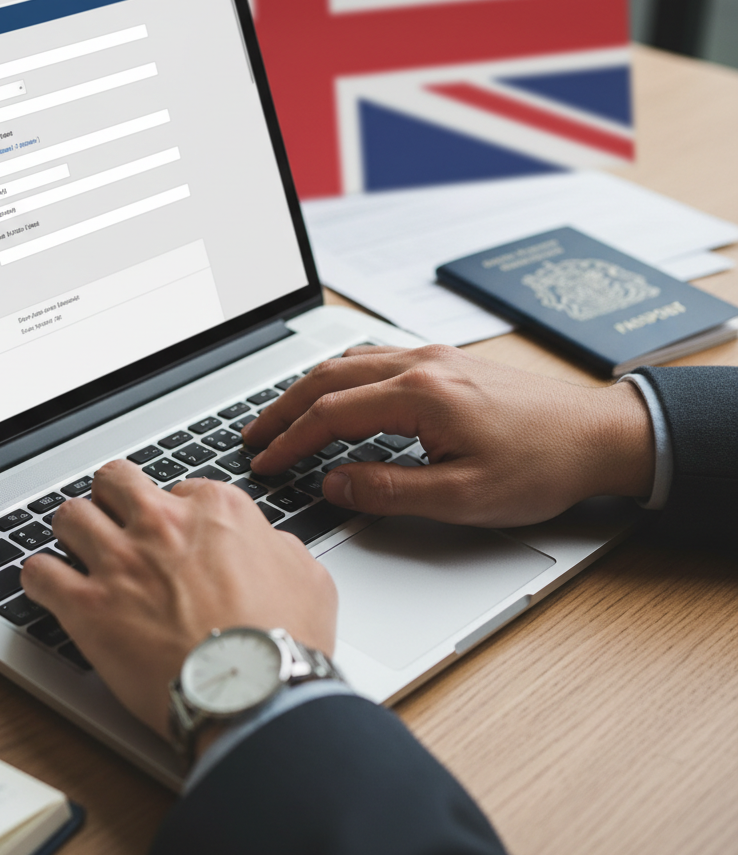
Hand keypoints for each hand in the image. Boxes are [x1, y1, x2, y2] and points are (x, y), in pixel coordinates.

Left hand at [19, 460, 336, 740]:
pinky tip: (50, 588)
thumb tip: (270, 545)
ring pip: (70, 515)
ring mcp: (121, 561)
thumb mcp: (308, 577)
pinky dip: (40, 579)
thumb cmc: (284, 643)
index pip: (179, 487)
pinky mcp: (87, 606)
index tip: (173, 533)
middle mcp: (163, 524)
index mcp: (217, 510)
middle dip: (113, 499)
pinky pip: (38, 573)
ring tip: (77, 550)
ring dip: (73, 532)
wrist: (255, 695)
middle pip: (115, 481)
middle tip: (116, 521)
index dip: (174, 512)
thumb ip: (278, 548)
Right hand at [244, 344, 654, 527]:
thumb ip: (390, 491)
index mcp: (421, 395)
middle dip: (283, 408)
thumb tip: (335, 484)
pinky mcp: (446, 362)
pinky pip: (375, 359)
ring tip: (282, 418)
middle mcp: (422, 364)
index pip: (331, 413)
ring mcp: (434, 357)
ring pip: (349, 362)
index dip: (290, 441)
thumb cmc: (542, 465)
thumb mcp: (463, 497)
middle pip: (328, 377)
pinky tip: (334, 395)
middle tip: (254, 436)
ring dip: (308, 389)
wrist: (599, 434)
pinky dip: (339, 378)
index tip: (265, 463)